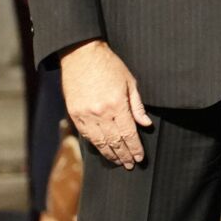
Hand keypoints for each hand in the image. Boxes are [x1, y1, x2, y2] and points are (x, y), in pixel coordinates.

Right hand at [60, 40, 151, 168]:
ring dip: (110, 155)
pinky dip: (96, 145)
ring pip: (100, 143)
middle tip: (130, 165)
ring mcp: (86, 115)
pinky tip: (103, 150)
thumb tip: (145, 124)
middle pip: (115, 142)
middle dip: (124, 155)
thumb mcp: (129, 81)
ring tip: (118, 162)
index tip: (140, 158)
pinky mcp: (75, 115)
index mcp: (117, 105)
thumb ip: (137, 106)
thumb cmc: (109, 65)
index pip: (128, 134)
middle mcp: (101, 113)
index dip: (135, 148)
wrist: (81, 55)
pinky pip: (87, 136)